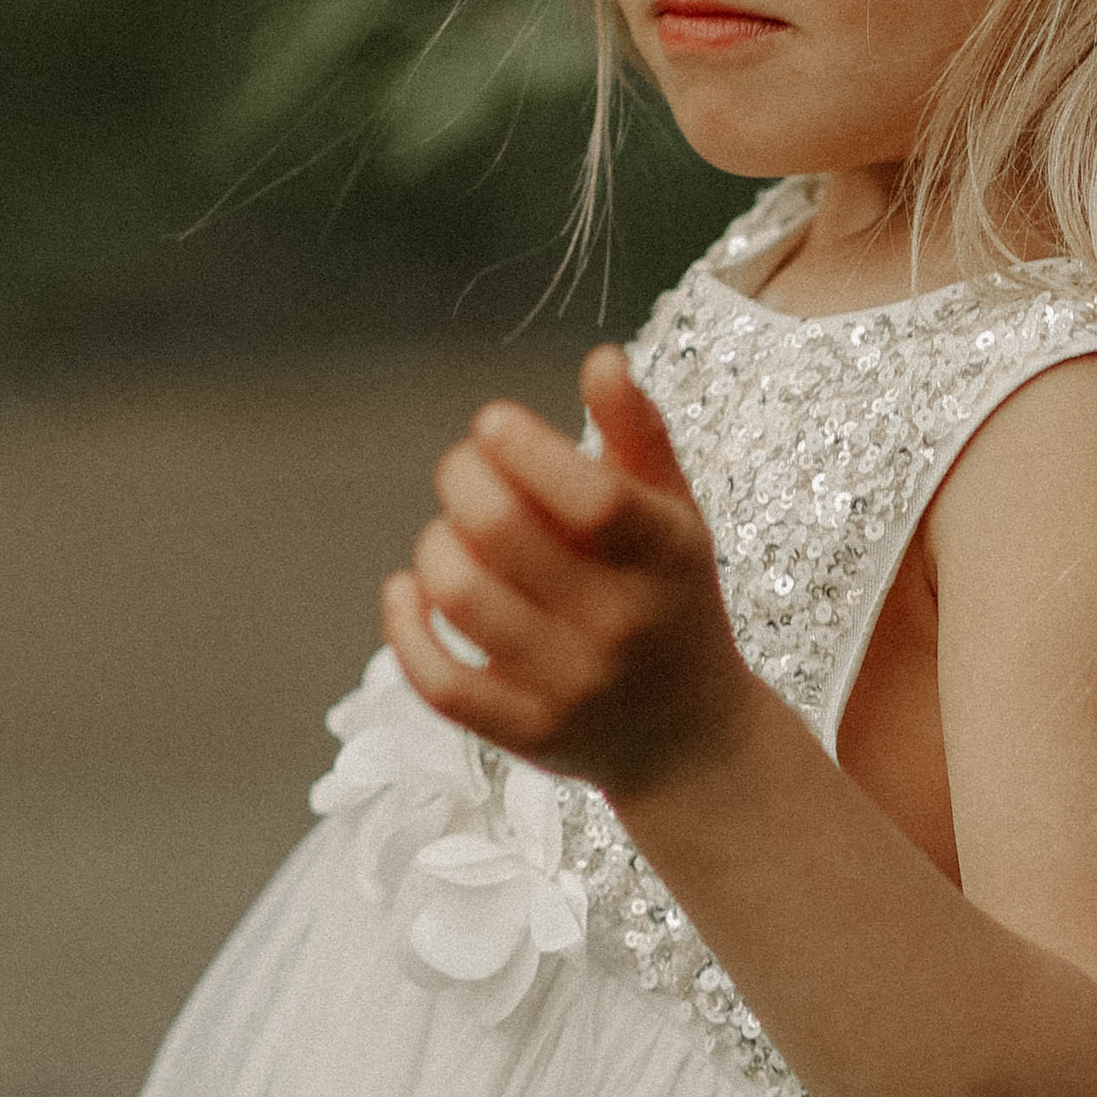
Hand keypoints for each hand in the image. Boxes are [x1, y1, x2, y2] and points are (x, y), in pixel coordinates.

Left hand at [383, 348, 760, 799]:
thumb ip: (640, 434)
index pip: (587, 497)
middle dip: (462, 478)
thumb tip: (601, 358)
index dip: (524, 447)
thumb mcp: (675, 515)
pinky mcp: (526, 736)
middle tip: (463, 466)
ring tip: (450, 531)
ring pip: (463, 599)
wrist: (691, 738)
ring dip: (435, 545)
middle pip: (505, 535)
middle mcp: (619, 625)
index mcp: (663, 557)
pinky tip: (408, 588)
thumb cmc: (671, 600)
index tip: (494, 422)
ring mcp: (570, 687)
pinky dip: (406, 626)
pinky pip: (440, 682)